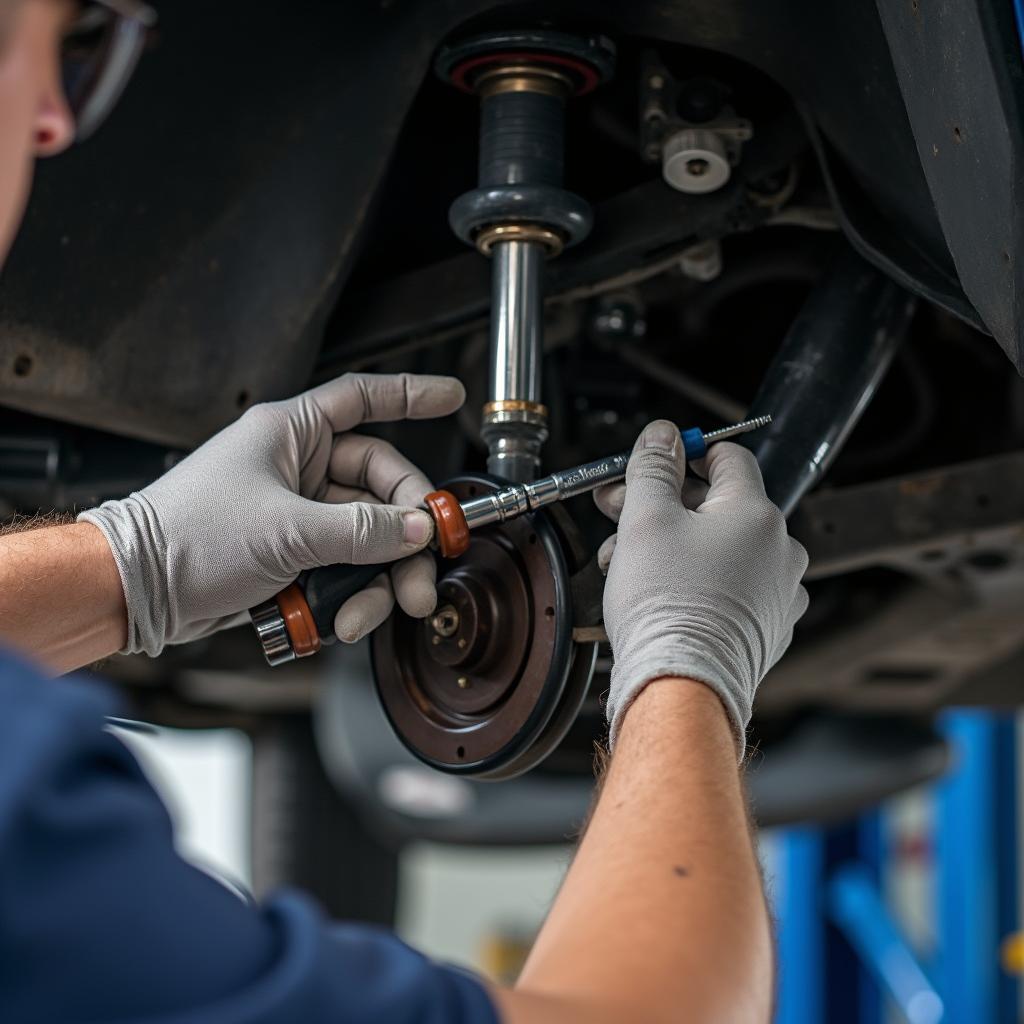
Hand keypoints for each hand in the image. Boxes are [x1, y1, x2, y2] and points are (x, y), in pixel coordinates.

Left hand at [80, 373, 464, 656]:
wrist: (139, 591)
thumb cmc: (188, 537)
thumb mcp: (288, 531)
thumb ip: (363, 530)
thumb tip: (418, 529)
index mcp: (290, 435)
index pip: (363, 399)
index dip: (411, 394)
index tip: (451, 396)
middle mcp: (297, 469)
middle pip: (380, 487)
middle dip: (406, 532)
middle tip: (424, 567)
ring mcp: (298, 514)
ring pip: (367, 536)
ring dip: (380, 577)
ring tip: (376, 609)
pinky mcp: (293, 555)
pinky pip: (344, 568)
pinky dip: (351, 595)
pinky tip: (340, 618)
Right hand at [594, 420, 808, 757]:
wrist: (682, 684)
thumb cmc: (667, 607)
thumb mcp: (645, 520)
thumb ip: (654, 468)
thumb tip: (663, 434)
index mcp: (757, 513)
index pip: (728, 457)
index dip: (686, 453)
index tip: (654, 463)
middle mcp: (779, 549)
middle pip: (717, 505)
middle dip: (662, 504)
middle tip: (618, 510)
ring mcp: (778, 591)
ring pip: (719, 548)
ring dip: (672, 545)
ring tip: (625, 562)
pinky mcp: (767, 627)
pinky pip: (730, 587)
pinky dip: (696, 581)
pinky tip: (657, 592)